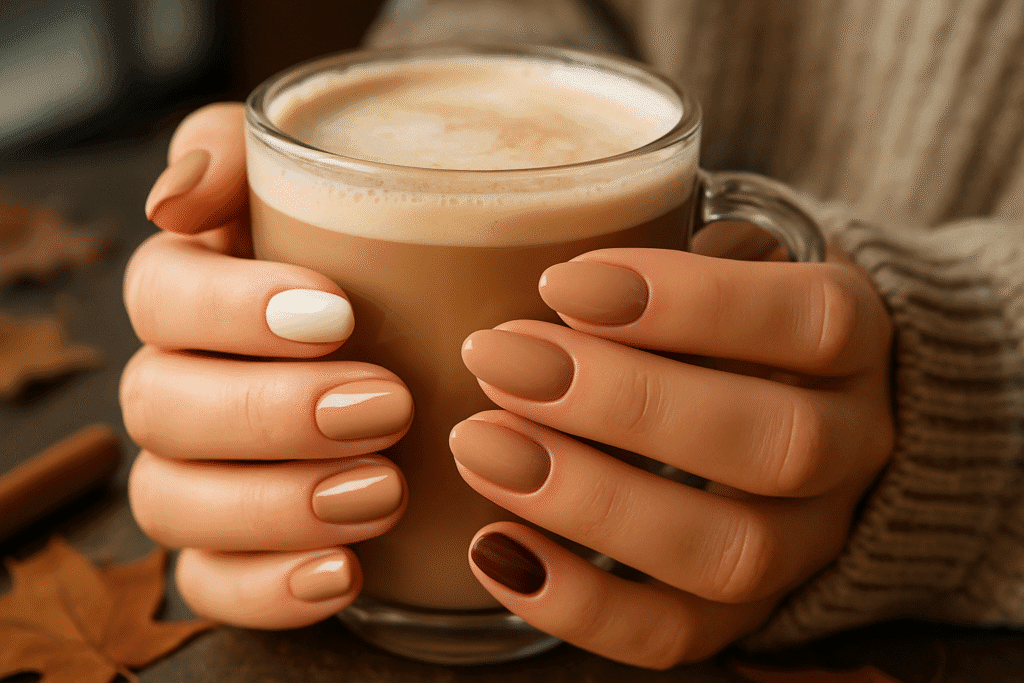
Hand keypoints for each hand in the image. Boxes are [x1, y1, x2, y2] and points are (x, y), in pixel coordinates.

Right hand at [121, 104, 412, 628]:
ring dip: (274, 503)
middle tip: (388, 405)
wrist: (437, 342)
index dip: (231, 310)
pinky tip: (343, 572)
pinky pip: (209, 584)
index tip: (339, 315)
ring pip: (173, 502)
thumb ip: (243, 155)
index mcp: (195, 292)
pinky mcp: (231, 549)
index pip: (162, 296)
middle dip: (271, 411)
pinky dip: (268, 587)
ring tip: (384, 491)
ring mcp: (197, 474)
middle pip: (163, 405)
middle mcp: (179, 385)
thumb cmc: (381, 254)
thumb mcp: (329, 181)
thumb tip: (173, 200)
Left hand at [453, 231, 894, 667]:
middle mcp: (851, 448)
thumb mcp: (731, 256)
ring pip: (729, 552)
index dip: (690, 303)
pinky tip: (492, 547)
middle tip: (498, 359)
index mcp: (855, 342)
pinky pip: (676, 635)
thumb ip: (674, 245)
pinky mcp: (746, 612)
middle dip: (622, 404)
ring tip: (481, 446)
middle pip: (773, 444)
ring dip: (591, 503)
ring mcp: (807, 543)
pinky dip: (578, 605)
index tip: (560, 281)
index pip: (809, 323)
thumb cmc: (735, 315)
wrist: (808, 409)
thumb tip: (544, 254)